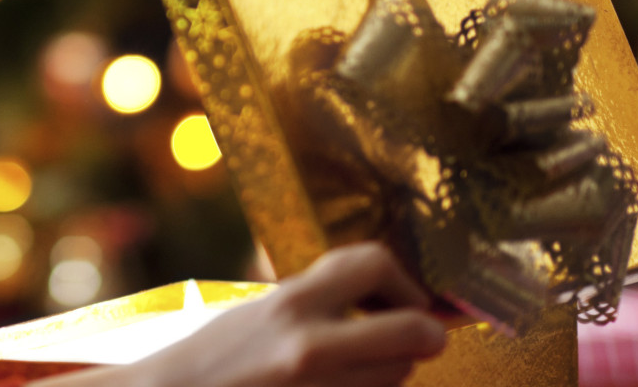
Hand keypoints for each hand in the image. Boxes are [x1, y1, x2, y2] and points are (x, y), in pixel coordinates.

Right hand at [37, 244, 445, 386]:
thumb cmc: (216, 354)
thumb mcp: (264, 307)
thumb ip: (320, 298)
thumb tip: (391, 295)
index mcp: (292, 302)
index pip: (376, 263)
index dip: (402, 279)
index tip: (399, 295)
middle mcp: (312, 346)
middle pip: (417, 332)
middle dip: (421, 333)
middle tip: (408, 332)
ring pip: (400, 376)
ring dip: (390, 369)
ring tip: (352, 364)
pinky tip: (337, 384)